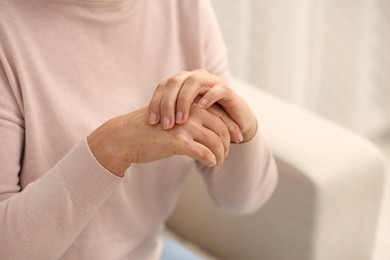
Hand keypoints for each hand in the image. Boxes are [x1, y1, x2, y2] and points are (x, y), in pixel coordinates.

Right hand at [87, 104, 231, 176]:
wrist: (126, 137)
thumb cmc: (148, 130)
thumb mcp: (172, 118)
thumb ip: (189, 120)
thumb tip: (206, 131)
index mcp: (190, 105)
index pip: (219, 116)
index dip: (231, 128)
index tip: (238, 138)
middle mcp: (191, 112)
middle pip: (221, 129)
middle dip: (228, 143)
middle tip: (227, 154)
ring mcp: (185, 126)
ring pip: (215, 142)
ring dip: (221, 154)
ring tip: (219, 161)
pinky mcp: (179, 141)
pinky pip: (204, 153)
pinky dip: (211, 160)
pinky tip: (211, 163)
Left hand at [147, 69, 256, 142]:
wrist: (232, 123)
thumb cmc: (204, 121)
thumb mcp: (184, 119)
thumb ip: (168, 117)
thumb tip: (143, 125)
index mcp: (181, 83)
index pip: (163, 87)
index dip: (155, 102)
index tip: (151, 122)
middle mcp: (194, 78)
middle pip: (175, 82)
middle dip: (167, 104)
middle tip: (165, 124)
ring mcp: (211, 81)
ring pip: (194, 83)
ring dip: (185, 102)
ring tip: (181, 121)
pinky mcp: (227, 89)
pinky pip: (217, 89)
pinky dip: (209, 96)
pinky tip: (201, 108)